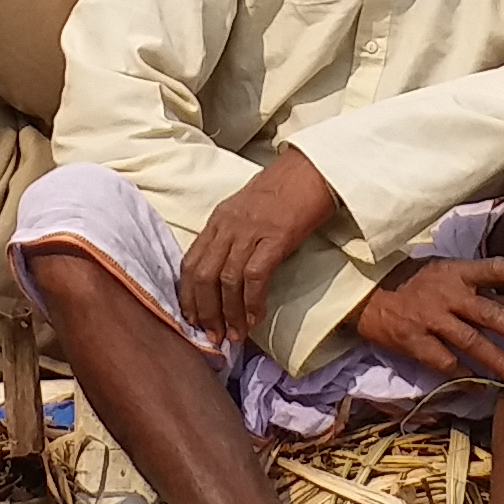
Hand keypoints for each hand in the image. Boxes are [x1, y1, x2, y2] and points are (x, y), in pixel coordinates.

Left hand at [180, 152, 342, 348]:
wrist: (315, 167)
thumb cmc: (286, 189)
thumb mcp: (248, 209)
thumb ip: (234, 235)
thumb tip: (227, 273)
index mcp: (219, 219)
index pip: (190, 262)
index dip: (188, 295)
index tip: (192, 319)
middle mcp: (228, 225)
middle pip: (202, 275)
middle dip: (204, 311)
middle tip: (212, 337)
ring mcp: (250, 230)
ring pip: (225, 280)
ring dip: (228, 314)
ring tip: (235, 336)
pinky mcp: (275, 237)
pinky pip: (254, 276)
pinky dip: (252, 302)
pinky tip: (256, 317)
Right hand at [350, 255, 503, 386]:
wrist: (364, 291)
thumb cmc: (415, 280)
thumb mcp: (448, 274)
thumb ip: (484, 290)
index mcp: (457, 271)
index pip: (496, 268)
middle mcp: (446, 294)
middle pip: (489, 313)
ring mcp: (429, 319)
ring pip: (470, 343)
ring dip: (501, 363)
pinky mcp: (412, 341)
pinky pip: (443, 363)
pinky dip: (464, 377)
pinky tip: (484, 390)